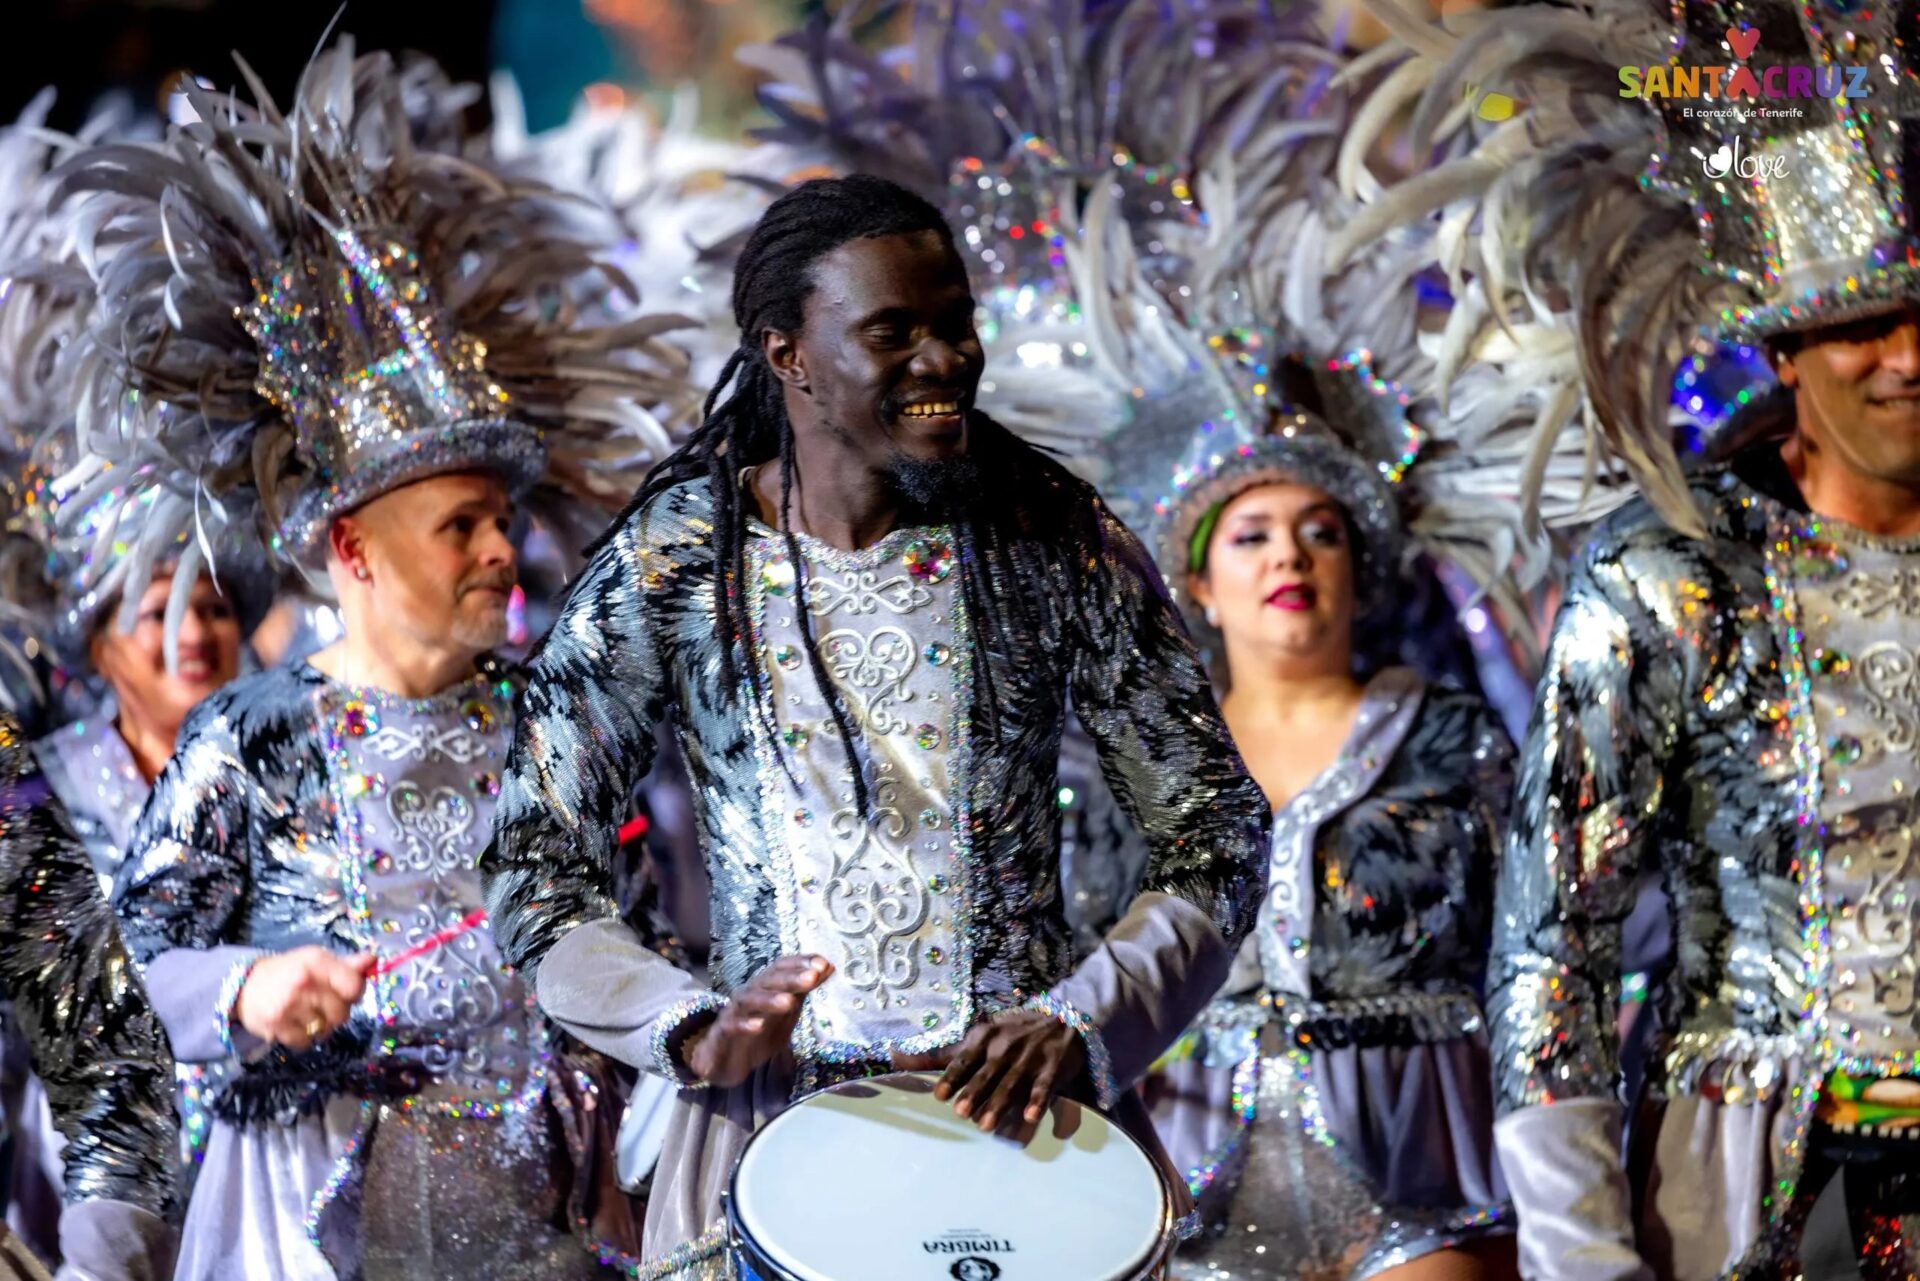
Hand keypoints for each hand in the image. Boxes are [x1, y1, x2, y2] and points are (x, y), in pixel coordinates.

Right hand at [235, 946, 373, 1050]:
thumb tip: (373, 960)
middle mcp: (303, 983)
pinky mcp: (275, 1026)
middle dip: (337, 1013)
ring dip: (320, 1027)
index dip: (355, 993)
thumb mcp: (315, 960)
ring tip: (307, 1014)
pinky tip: (295, 1025)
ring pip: (325, 1030)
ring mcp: (288, 1006)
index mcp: (317, 962)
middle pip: (342, 1013)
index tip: (346, 993)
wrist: (243, 985)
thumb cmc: (288, 971)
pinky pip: (305, 1043)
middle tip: (322, 1005)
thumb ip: (346, 965)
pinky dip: (304, 1038)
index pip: (354, 986)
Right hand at [682, 955, 831, 1088]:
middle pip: (768, 981)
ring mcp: (733, 1013)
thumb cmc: (760, 1030)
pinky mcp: (722, 1034)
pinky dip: (744, 1025)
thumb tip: (828, 967)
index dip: (800, 963)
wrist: (726, 1060)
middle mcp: (749, 994)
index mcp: (765, 987)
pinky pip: (730, 1026)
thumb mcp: (786, 1011)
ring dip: (768, 999)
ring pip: (748, 1000)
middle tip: (812, 978)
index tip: (822, 964)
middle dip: (790, 978)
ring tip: (788, 1002)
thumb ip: (803, 990)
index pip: (781, 967)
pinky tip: (757, 1026)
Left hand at [896, 1009, 1085, 1140]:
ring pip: (1011, 1083)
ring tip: (985, 1125)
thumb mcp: (975, 1039)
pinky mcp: (1052, 1067)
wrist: (1060, 1018)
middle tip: (960, 1113)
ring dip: (999, 1103)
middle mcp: (1005, 1046)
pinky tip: (1031, 1116)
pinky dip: (1038, 1101)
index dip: (952, 1077)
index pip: (964, 1060)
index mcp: (984, 1038)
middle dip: (973, 1092)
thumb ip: (938, 1054)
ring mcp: (1030, 1057)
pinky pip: (1044, 1086)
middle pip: (986, 1074)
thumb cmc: (1008, 1033)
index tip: (939, 1095)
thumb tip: (893, 1057)